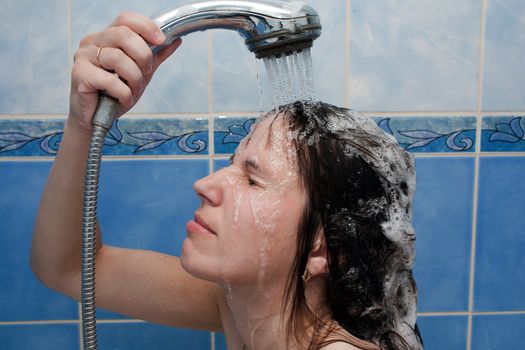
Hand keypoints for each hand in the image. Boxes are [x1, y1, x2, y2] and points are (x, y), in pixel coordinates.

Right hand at [69, 11, 181, 130]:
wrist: (95, 119)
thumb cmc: (114, 94)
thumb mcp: (140, 73)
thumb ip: (156, 56)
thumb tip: (175, 40)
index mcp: (106, 37)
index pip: (125, 19)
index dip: (146, 26)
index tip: (161, 40)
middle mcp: (92, 42)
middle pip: (123, 34)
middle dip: (143, 56)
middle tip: (146, 73)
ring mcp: (83, 57)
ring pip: (117, 57)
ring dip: (134, 77)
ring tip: (133, 90)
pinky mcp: (79, 74)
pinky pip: (109, 80)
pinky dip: (124, 92)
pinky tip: (125, 99)